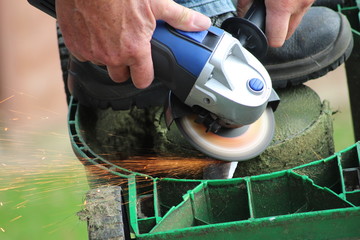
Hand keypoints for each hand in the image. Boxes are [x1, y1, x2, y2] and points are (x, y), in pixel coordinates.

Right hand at [56, 0, 210, 88]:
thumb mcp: (156, 3)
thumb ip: (179, 18)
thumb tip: (200, 24)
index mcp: (134, 50)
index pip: (142, 80)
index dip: (145, 77)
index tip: (144, 72)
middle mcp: (112, 56)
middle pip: (120, 77)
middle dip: (125, 67)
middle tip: (126, 49)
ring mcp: (92, 53)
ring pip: (102, 64)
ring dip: (106, 55)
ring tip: (109, 34)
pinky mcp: (75, 47)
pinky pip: (84, 55)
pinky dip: (88, 46)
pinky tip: (93, 31)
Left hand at [237, 0, 314, 46]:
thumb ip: (245, 3)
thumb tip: (242, 15)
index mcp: (283, 4)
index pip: (276, 41)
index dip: (267, 41)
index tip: (261, 37)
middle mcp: (300, 3)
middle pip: (288, 34)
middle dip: (276, 30)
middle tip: (267, 19)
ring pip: (297, 19)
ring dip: (287, 17)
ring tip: (276, 5)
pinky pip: (303, 7)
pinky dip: (295, 5)